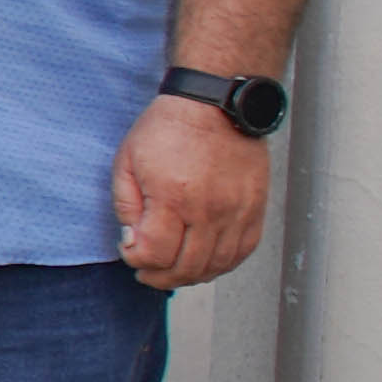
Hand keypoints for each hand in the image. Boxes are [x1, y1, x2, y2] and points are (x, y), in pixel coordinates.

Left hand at [112, 97, 271, 290]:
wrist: (215, 104)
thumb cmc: (168, 128)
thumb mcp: (127, 161)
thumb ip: (126, 205)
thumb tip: (132, 241)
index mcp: (173, 197)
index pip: (155, 254)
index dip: (137, 261)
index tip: (130, 251)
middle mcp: (209, 209)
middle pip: (187, 267)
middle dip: (159, 277)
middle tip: (147, 272)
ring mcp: (237, 211)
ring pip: (217, 265)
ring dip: (190, 276)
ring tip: (172, 270)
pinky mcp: (255, 208)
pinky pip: (243, 251)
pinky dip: (223, 264)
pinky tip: (205, 261)